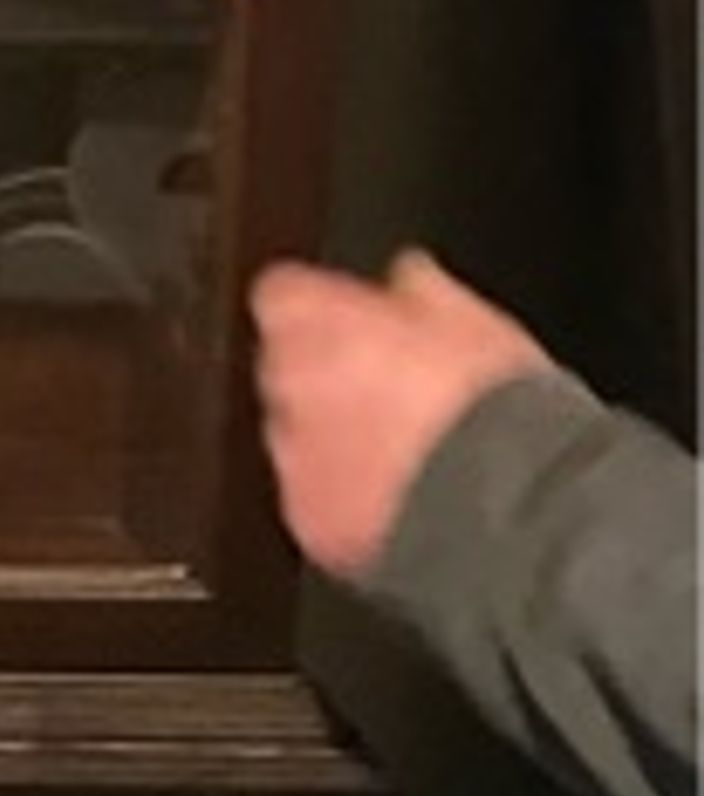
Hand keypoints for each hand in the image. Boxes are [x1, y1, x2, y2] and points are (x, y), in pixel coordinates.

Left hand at [248, 250, 552, 583]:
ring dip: (334, 436)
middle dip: (327, 373)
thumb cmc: (495, 412)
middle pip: (287, 365)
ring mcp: (294, 456)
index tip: (352, 316)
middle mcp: (293, 385)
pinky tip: (404, 493)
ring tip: (408, 448)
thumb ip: (423, 290)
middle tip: (390, 386)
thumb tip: (410, 276)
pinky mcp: (309, 519)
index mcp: (321, 323)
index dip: (321, 305)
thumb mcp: (475, 321)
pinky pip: (315, 498)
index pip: (285, 294)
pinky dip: (344, 495)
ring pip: (296, 434)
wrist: (509, 508)